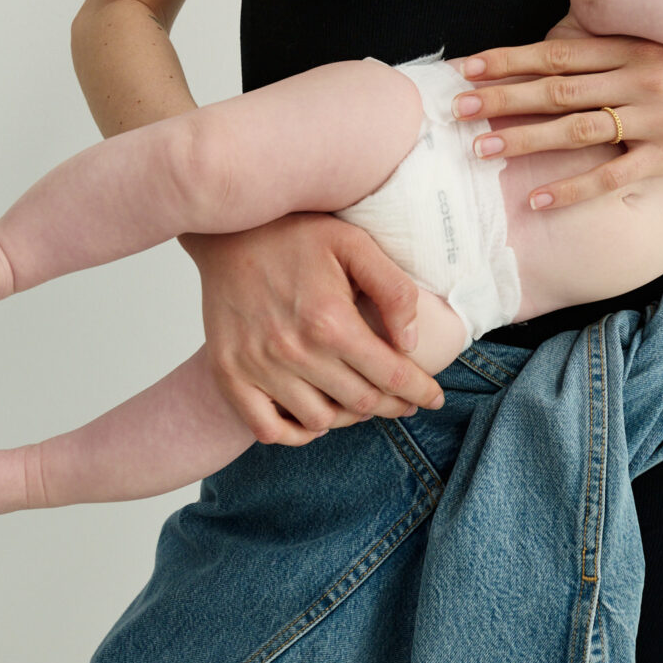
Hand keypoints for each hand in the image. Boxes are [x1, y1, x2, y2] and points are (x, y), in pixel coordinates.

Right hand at [181, 216, 444, 446]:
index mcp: (329, 321)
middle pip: (359, 403)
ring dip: (347, 417)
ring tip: (360, 399)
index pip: (390, 375)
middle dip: (392, 405)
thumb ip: (394, 290)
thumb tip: (412, 342)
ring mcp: (256, 367)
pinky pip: (267, 429)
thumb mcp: (355, 244)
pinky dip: (296, 433)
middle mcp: (292, 351)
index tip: (434, 398)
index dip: (419, 391)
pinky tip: (314, 417)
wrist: (228, 229)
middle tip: (405, 400)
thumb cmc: (296, 234)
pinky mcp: (229, 373)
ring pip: (319, 421)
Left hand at [450, 36, 662, 211]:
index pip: (560, 48)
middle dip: (501, 98)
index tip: (467, 65)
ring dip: (524, 140)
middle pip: (556, 88)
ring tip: (480, 150)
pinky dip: (574, 189)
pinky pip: (613, 176)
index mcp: (637, 43)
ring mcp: (654, 118)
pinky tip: (538, 199)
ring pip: (576, 131)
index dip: (509, 58)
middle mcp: (639, 78)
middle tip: (454, 109)